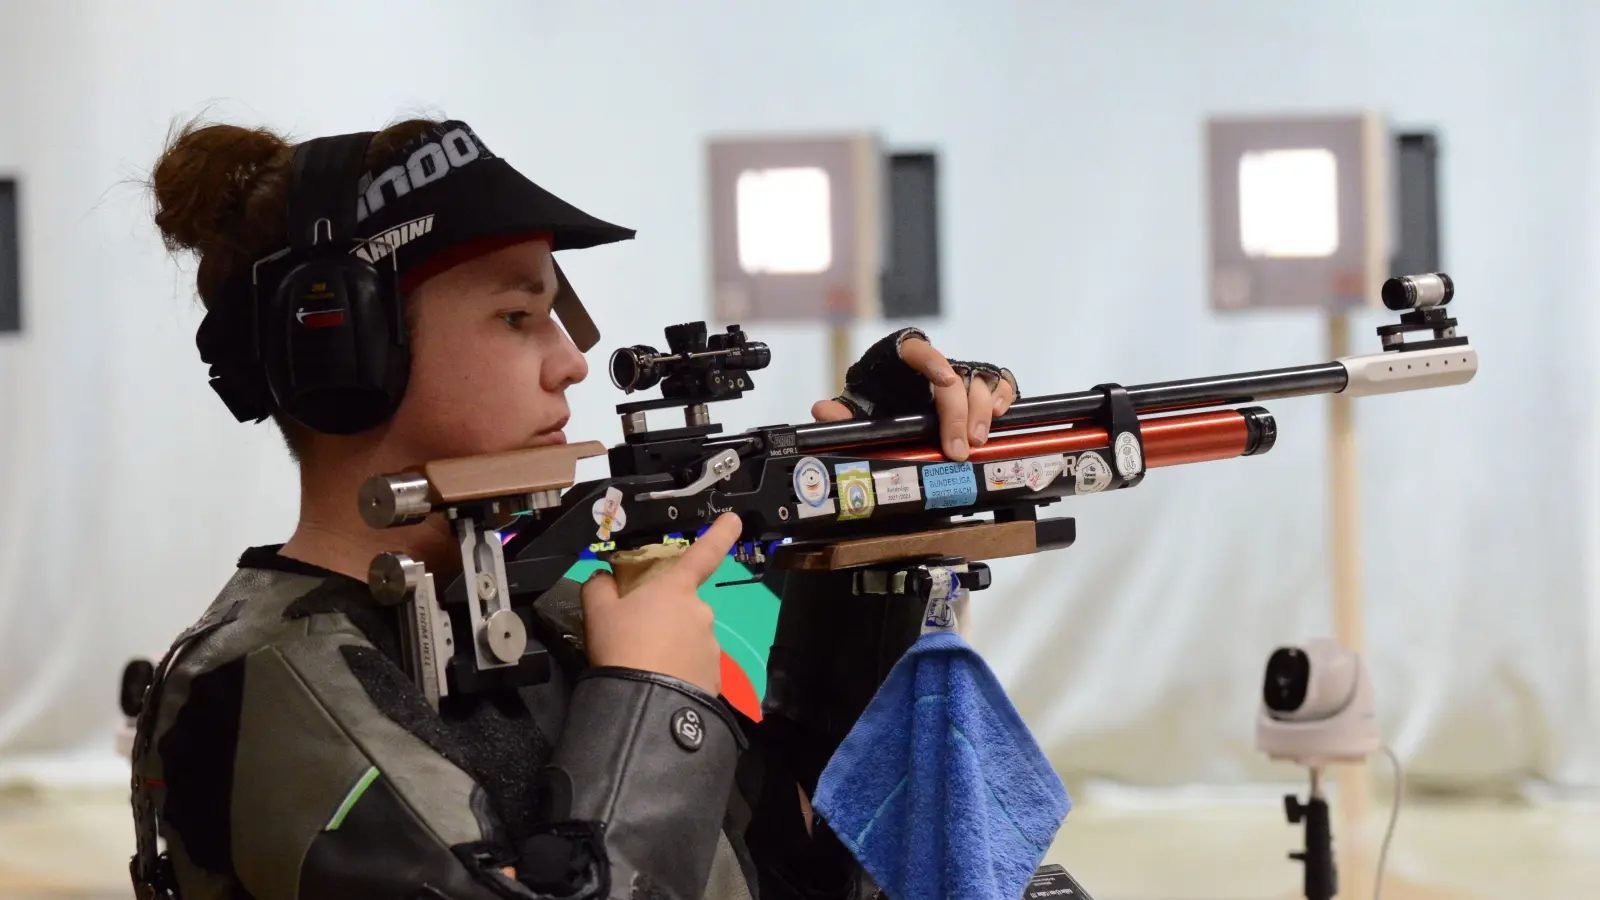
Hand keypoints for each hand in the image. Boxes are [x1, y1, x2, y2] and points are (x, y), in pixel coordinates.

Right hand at [579, 513, 741, 693]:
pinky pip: (695, 667)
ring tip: (647, 667)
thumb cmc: (621, 647)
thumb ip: (599, 587)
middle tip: (637, 640)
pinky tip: (661, 684)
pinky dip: (681, 672)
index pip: (703, 553)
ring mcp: (711, 645)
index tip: (734, 520)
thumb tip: (602, 579)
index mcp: (676, 589)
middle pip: (684, 608)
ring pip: (690, 639)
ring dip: (673, 648)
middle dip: (666, 619)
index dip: (720, 534)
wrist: (643, 704)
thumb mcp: (598, 613)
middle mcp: (701, 612)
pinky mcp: (715, 677)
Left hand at [812, 334, 1017, 461]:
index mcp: (902, 356)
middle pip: (956, 377)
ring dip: (982, 411)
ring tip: (976, 440)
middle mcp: (936, 362)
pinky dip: (1003, 397)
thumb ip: (842, 410)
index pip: (918, 349)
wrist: (895, 400)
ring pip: (980, 381)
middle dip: (958, 413)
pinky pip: (1000, 383)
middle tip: (956, 447)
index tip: (944, 379)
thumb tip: (823, 411)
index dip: (934, 361)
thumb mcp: (859, 403)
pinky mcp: (979, 384)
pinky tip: (1000, 415)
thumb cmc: (879, 396)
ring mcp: (961, 372)